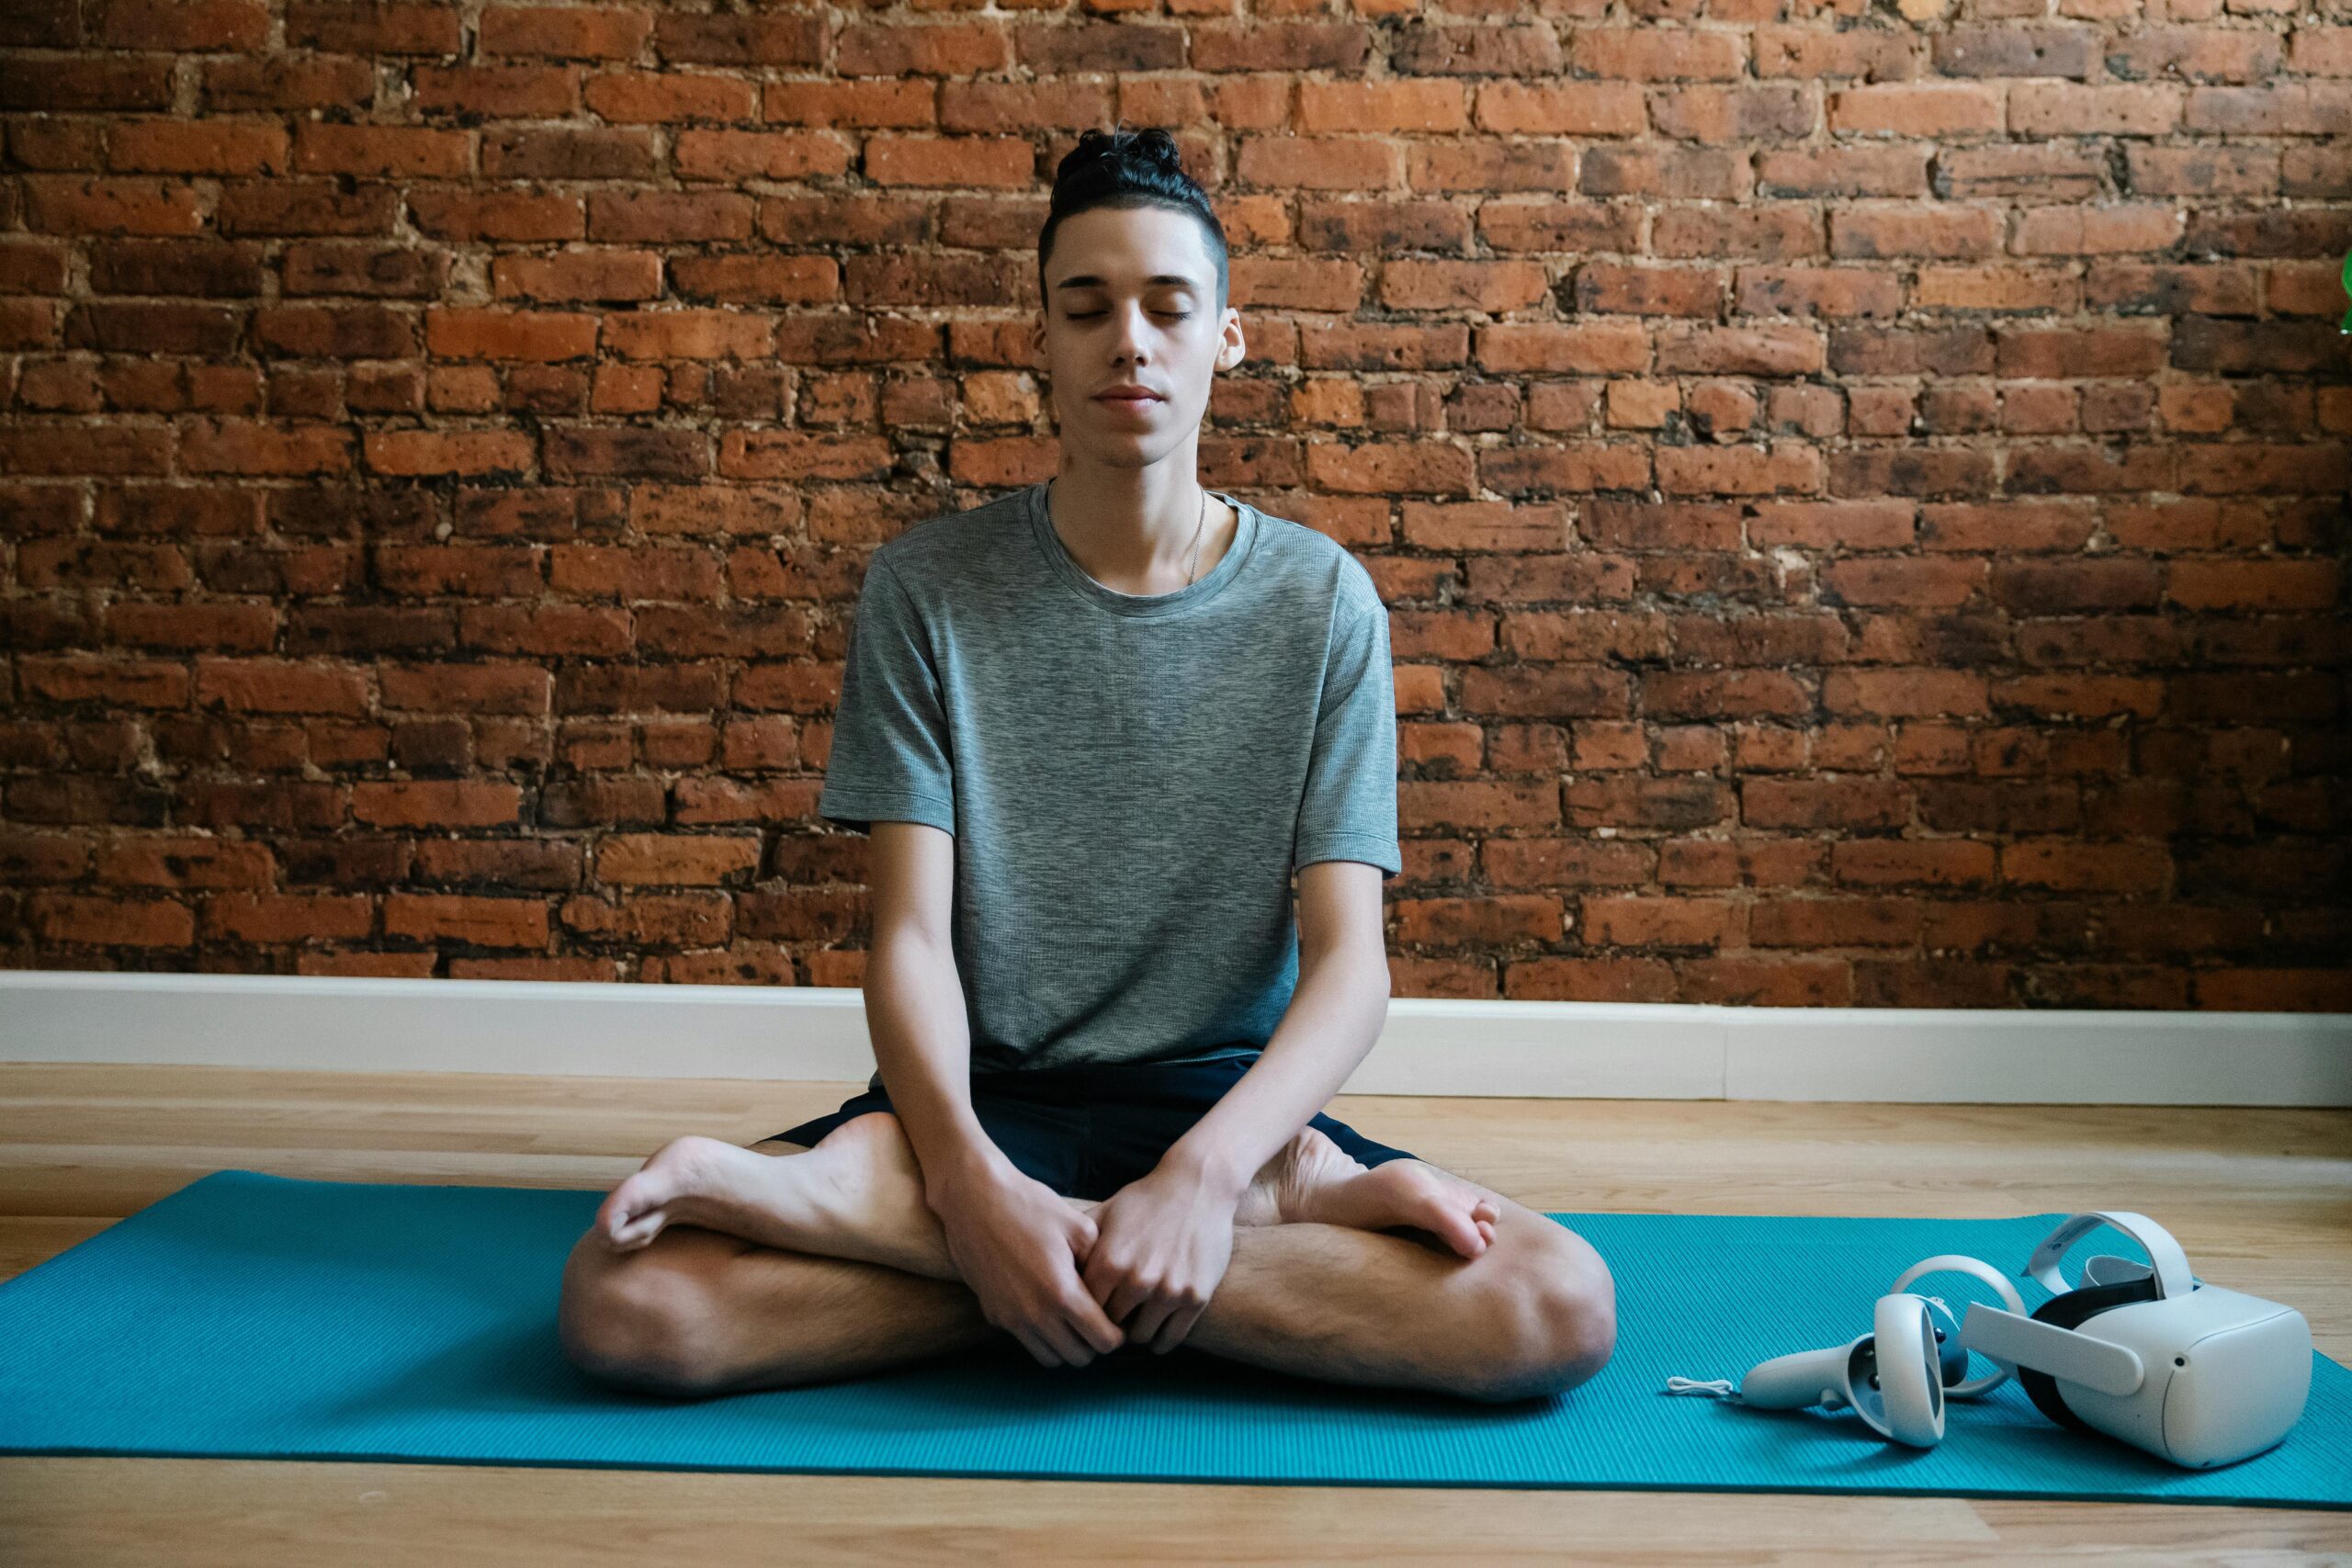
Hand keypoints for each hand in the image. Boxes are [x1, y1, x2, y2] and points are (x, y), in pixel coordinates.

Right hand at [928, 1159, 1125, 1368]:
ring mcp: (1011, 1318)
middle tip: (1099, 1321)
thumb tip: (1109, 1291)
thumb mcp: (1079, 1226)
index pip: (1102, 1341)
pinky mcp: (993, 1314)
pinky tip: (1046, 1308)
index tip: (1118, 1321)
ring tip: (1073, 1320)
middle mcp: (1035, 1314)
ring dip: (1067, 1345)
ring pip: (1050, 1358)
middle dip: (1094, 1344)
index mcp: (1062, 1293)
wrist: (974, 1199)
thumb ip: (1100, 1264)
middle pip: (1078, 1357)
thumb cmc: (1029, 1206)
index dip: (1117, 1335)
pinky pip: (1025, 1340)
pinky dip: (1041, 1336)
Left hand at [1080, 1160, 1239, 1353]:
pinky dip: (1161, 1339)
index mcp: (1109, 1262)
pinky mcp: (1195, 1297)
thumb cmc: (1148, 1199)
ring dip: (1136, 1332)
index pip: (1084, 1309)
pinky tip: (1156, 1328)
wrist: (1199, 1186)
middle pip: (1111, 1326)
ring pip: (1141, 1337)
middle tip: (1112, 1321)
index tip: (1089, 1311)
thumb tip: (1050, 1264)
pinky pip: (1171, 1338)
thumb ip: (1079, 1241)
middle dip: (1109, 1324)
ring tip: (1135, 1322)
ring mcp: (1168, 1290)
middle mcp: (1137, 1280)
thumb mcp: (1107, 1212)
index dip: (1085, 1311)